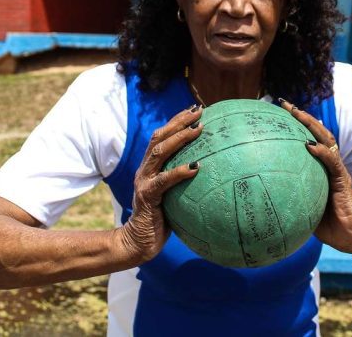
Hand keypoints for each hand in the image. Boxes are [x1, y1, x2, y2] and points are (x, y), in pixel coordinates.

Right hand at [118, 105, 203, 262]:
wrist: (138, 242)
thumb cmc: (161, 220)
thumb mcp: (174, 196)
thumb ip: (184, 183)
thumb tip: (213, 173)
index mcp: (151, 167)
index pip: (162, 136)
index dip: (177, 121)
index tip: (195, 109)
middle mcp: (145, 169)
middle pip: (159, 137)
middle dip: (179, 121)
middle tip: (199, 111)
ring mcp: (144, 181)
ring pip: (159, 152)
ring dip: (179, 138)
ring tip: (198, 130)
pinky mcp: (147, 196)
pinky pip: (164, 181)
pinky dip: (179, 171)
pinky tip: (196, 166)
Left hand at [279, 99, 351, 253]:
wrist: (351, 236)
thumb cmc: (327, 224)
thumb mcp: (303, 207)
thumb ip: (289, 196)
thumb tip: (260, 194)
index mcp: (320, 168)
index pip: (308, 140)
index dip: (294, 126)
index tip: (276, 114)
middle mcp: (329, 164)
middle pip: (316, 132)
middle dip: (301, 115)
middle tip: (283, 103)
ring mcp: (337, 170)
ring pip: (326, 140)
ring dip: (312, 125)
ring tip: (297, 112)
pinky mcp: (343, 180)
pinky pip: (332, 162)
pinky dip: (321, 152)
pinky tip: (309, 145)